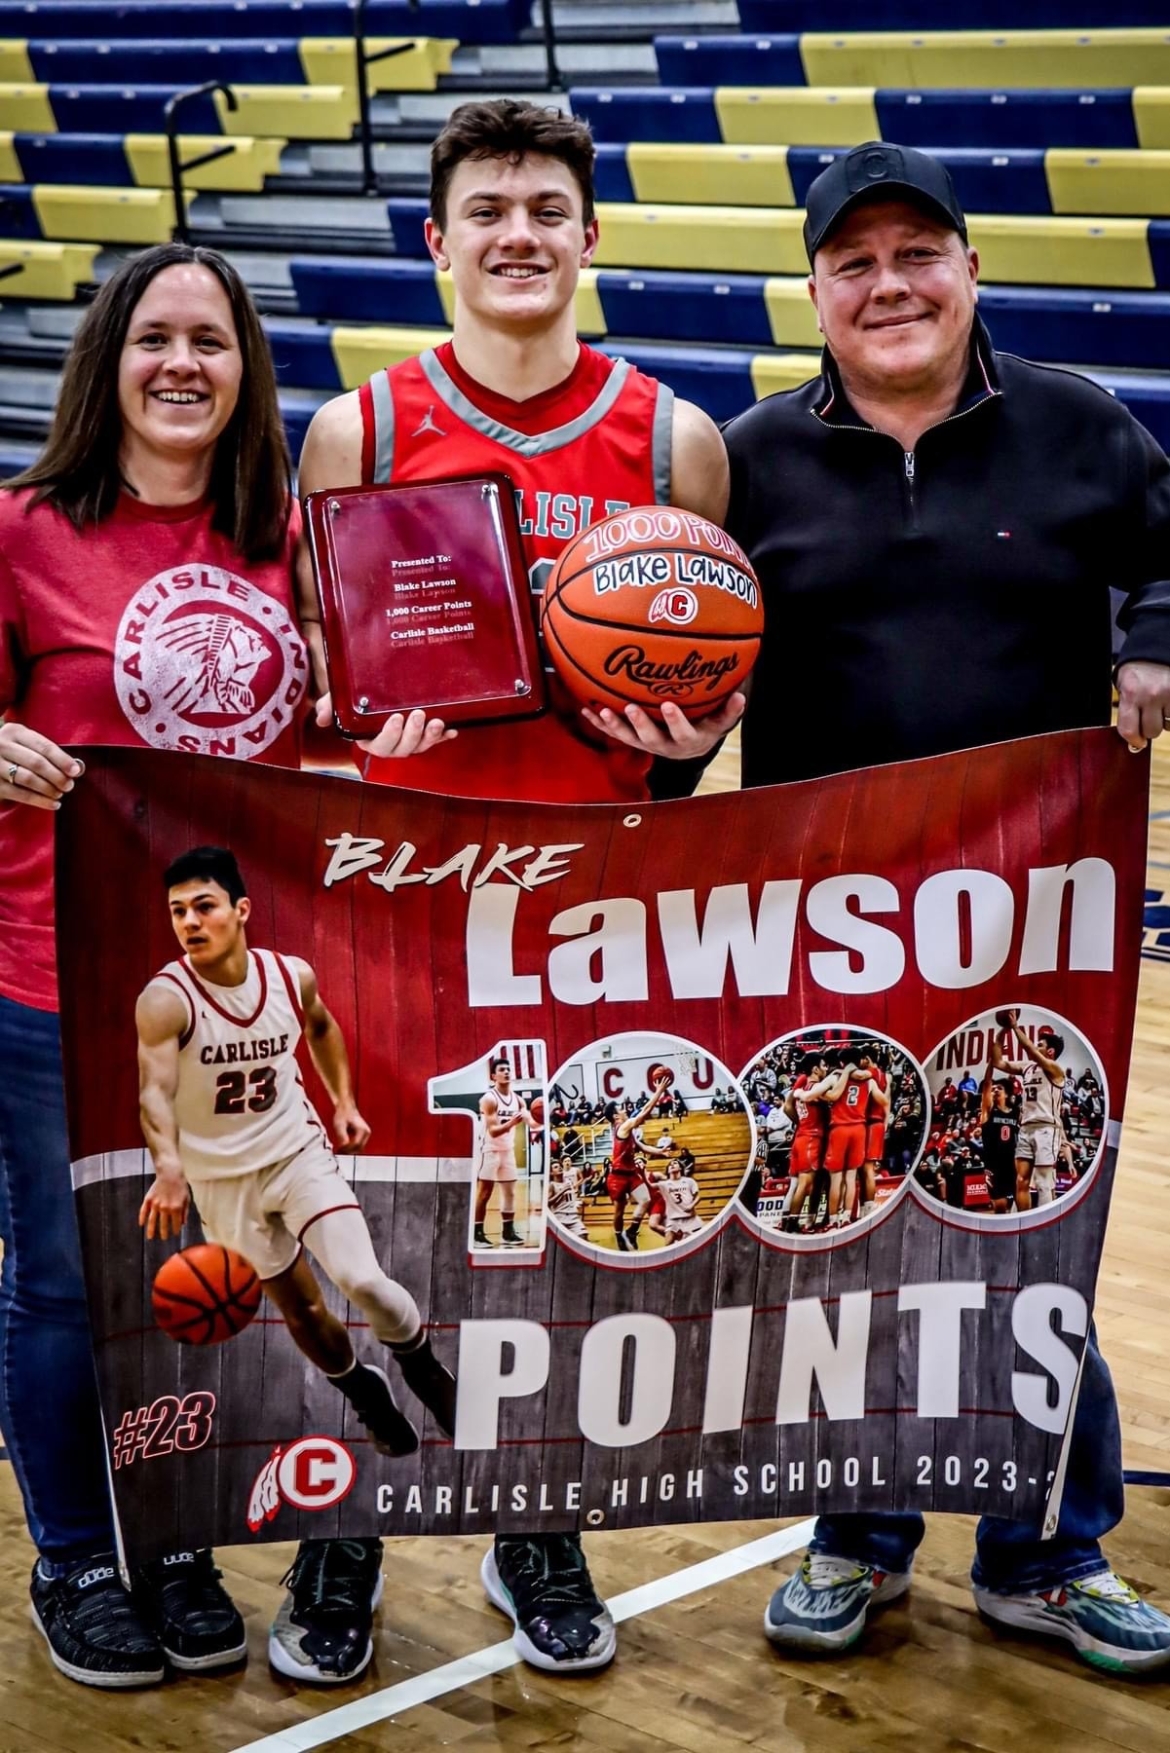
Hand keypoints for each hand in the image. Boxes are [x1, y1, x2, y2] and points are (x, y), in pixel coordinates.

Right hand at [0, 723, 83, 811]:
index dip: (62, 759)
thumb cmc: (15, 754)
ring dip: (49, 789)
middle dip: (57, 776)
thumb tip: (76, 769)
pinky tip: (53, 804)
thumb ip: (46, 753)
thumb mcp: (26, 744)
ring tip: (60, 794)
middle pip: (36, 763)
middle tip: (69, 786)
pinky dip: (40, 801)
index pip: (44, 746)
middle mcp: (2, 745)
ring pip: (28, 779)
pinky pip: (20, 794)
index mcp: (15, 732)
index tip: (76, 771)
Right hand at [138, 1172, 189, 1241]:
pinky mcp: (148, 1199)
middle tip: (164, 1238)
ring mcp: (155, 1204)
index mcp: (176, 1208)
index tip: (175, 1234)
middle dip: (164, 1233)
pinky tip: (141, 1224)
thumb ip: (185, 1212)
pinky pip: (143, 1211)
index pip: (175, 1224)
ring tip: (150, 1238)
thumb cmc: (181, 1186)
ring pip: (152, 1221)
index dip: (175, 1230)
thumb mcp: (187, 1198)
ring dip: (151, 1230)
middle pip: (163, 1225)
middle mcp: (165, 1208)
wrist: (170, 1173)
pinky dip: (141, 1218)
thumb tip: (183, 1224)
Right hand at [315, 693, 456, 757]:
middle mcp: (391, 746)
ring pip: (420, 746)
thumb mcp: (340, 702)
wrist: (371, 698)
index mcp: (370, 740)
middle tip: (418, 713)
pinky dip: (444, 736)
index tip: (396, 718)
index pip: (380, 744)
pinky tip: (453, 729)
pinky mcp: (423, 737)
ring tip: (438, 721)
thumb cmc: (356, 702)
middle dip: (413, 733)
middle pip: (403, 747)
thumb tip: (320, 717)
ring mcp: (408, 743)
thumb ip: (329, 706)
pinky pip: (436, 740)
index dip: (389, 734)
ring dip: (430, 736)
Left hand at [333, 1101, 370, 1150]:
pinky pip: (358, 1146)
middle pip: (359, 1148)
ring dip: (350, 1151)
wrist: (346, 1108)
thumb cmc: (343, 1114)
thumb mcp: (340, 1125)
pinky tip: (344, 1147)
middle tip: (339, 1152)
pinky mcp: (363, 1136)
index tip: (339, 1149)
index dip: (347, 1149)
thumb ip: (342, 1136)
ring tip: (340, 1150)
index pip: (356, 1144)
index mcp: (363, 1129)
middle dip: (348, 1151)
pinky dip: (351, 1148)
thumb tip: (344, 1146)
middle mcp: (367, 1133)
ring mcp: (366, 1135)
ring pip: (359, 1148)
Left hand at [580, 693, 745, 758]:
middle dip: (640, 723)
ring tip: (601, 712)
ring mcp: (645, 744)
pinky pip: (613, 733)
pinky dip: (599, 723)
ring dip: (613, 726)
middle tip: (630, 707)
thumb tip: (741, 696)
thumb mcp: (719, 721)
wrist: (688, 747)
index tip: (669, 705)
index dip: (675, 721)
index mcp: (687, 740)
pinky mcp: (631, 740)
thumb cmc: (705, 725)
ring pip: (628, 738)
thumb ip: (729, 710)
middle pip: (650, 738)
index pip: (682, 732)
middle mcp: (664, 746)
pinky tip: (585, 710)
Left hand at [1117, 661, 1169, 751]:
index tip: (1138, 742)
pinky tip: (1168, 705)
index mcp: (1131, 694)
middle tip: (1149, 718)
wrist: (1155, 650)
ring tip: (1160, 707)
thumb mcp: (1124, 688)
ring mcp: (1169, 694)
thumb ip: (1128, 711)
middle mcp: (1151, 695)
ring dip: (1165, 721)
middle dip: (1150, 728)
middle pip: (1151, 731)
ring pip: (1168, 726)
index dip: (1134, 740)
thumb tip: (1135, 738)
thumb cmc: (1137, 672)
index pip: (1129, 730)